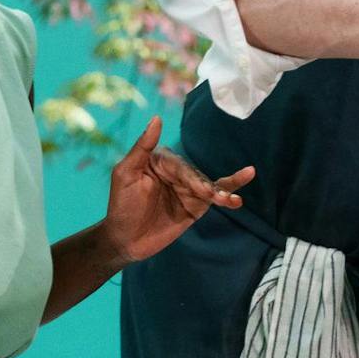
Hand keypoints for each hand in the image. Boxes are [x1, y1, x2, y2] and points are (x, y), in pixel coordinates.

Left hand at [101, 117, 252, 266]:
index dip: (190, 178)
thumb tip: (157, 118)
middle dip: (205, 187)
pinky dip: (227, 197)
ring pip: (210, 186)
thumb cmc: (121, 204)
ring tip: (233, 200)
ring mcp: (188, 190)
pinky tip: (237, 200)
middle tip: (210, 197)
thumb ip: (142, 147)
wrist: (125, 240)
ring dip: (224, 191)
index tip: (200, 190)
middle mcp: (177, 173)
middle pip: (197, 176)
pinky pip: (215, 198)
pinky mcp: (195, 207)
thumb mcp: (126, 173)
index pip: (180, 165)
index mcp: (161, 161)